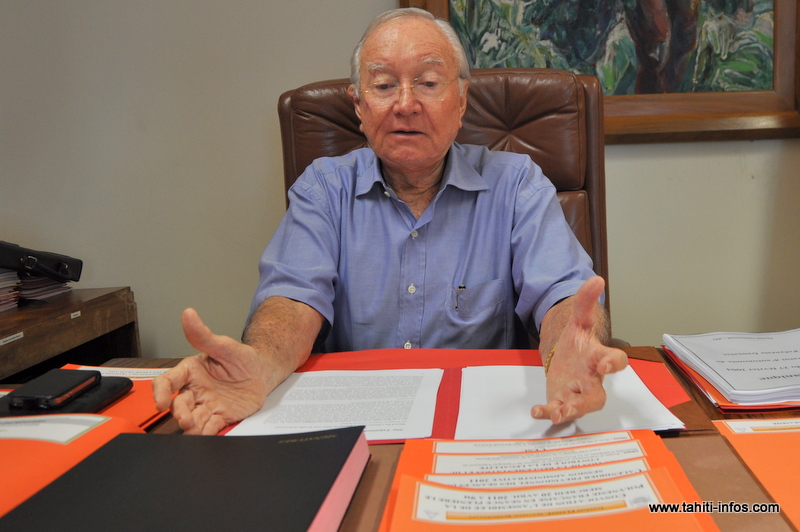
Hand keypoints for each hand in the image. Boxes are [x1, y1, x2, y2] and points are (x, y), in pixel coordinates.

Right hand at [152, 308, 271, 434]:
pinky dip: (206, 432)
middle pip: (179, 404)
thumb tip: (188, 314)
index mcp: (190, 372)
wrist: (263, 372)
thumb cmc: (241, 357)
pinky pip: (210, 427)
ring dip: (191, 426)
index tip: (161, 402)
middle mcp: (195, 390)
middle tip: (185, 419)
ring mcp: (207, 405)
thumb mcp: (223, 345)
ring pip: (192, 419)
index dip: (161, 392)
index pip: (167, 382)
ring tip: (194, 429)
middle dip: (179, 413)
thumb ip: (203, 335)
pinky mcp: (220, 417)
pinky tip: (206, 434)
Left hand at [530, 276, 627, 423]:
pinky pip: (558, 410)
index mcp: (599, 357)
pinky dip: (548, 412)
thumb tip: (596, 279)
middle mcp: (591, 380)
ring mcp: (577, 393)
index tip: (606, 365)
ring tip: (558, 413)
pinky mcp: (562, 401)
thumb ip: (585, 301)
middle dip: (588, 401)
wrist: (566, 357)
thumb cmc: (578, 343)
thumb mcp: (578, 320)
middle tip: (575, 404)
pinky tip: (537, 411)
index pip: (616, 360)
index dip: (614, 364)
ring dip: (569, 411)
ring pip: (580, 407)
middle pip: (597, 395)